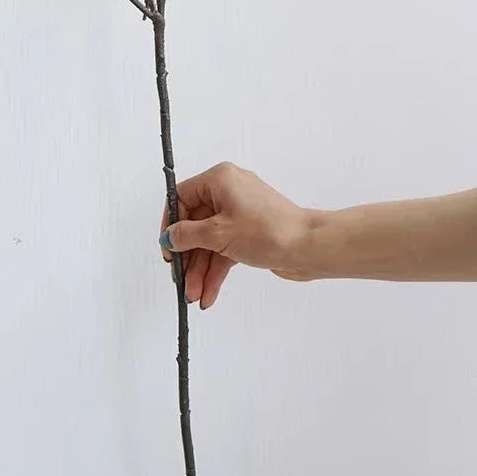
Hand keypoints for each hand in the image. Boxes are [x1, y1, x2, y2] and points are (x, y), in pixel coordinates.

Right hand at [159, 162, 313, 307]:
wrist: (308, 247)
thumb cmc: (268, 231)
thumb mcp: (218, 233)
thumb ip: (187, 235)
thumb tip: (169, 237)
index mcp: (220, 180)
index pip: (182, 198)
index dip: (171, 225)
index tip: (167, 249)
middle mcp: (229, 192)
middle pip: (195, 225)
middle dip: (188, 257)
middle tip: (181, 280)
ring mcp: (240, 214)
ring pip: (210, 242)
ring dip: (201, 270)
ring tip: (195, 295)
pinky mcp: (250, 233)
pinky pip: (225, 250)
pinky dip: (216, 270)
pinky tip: (209, 293)